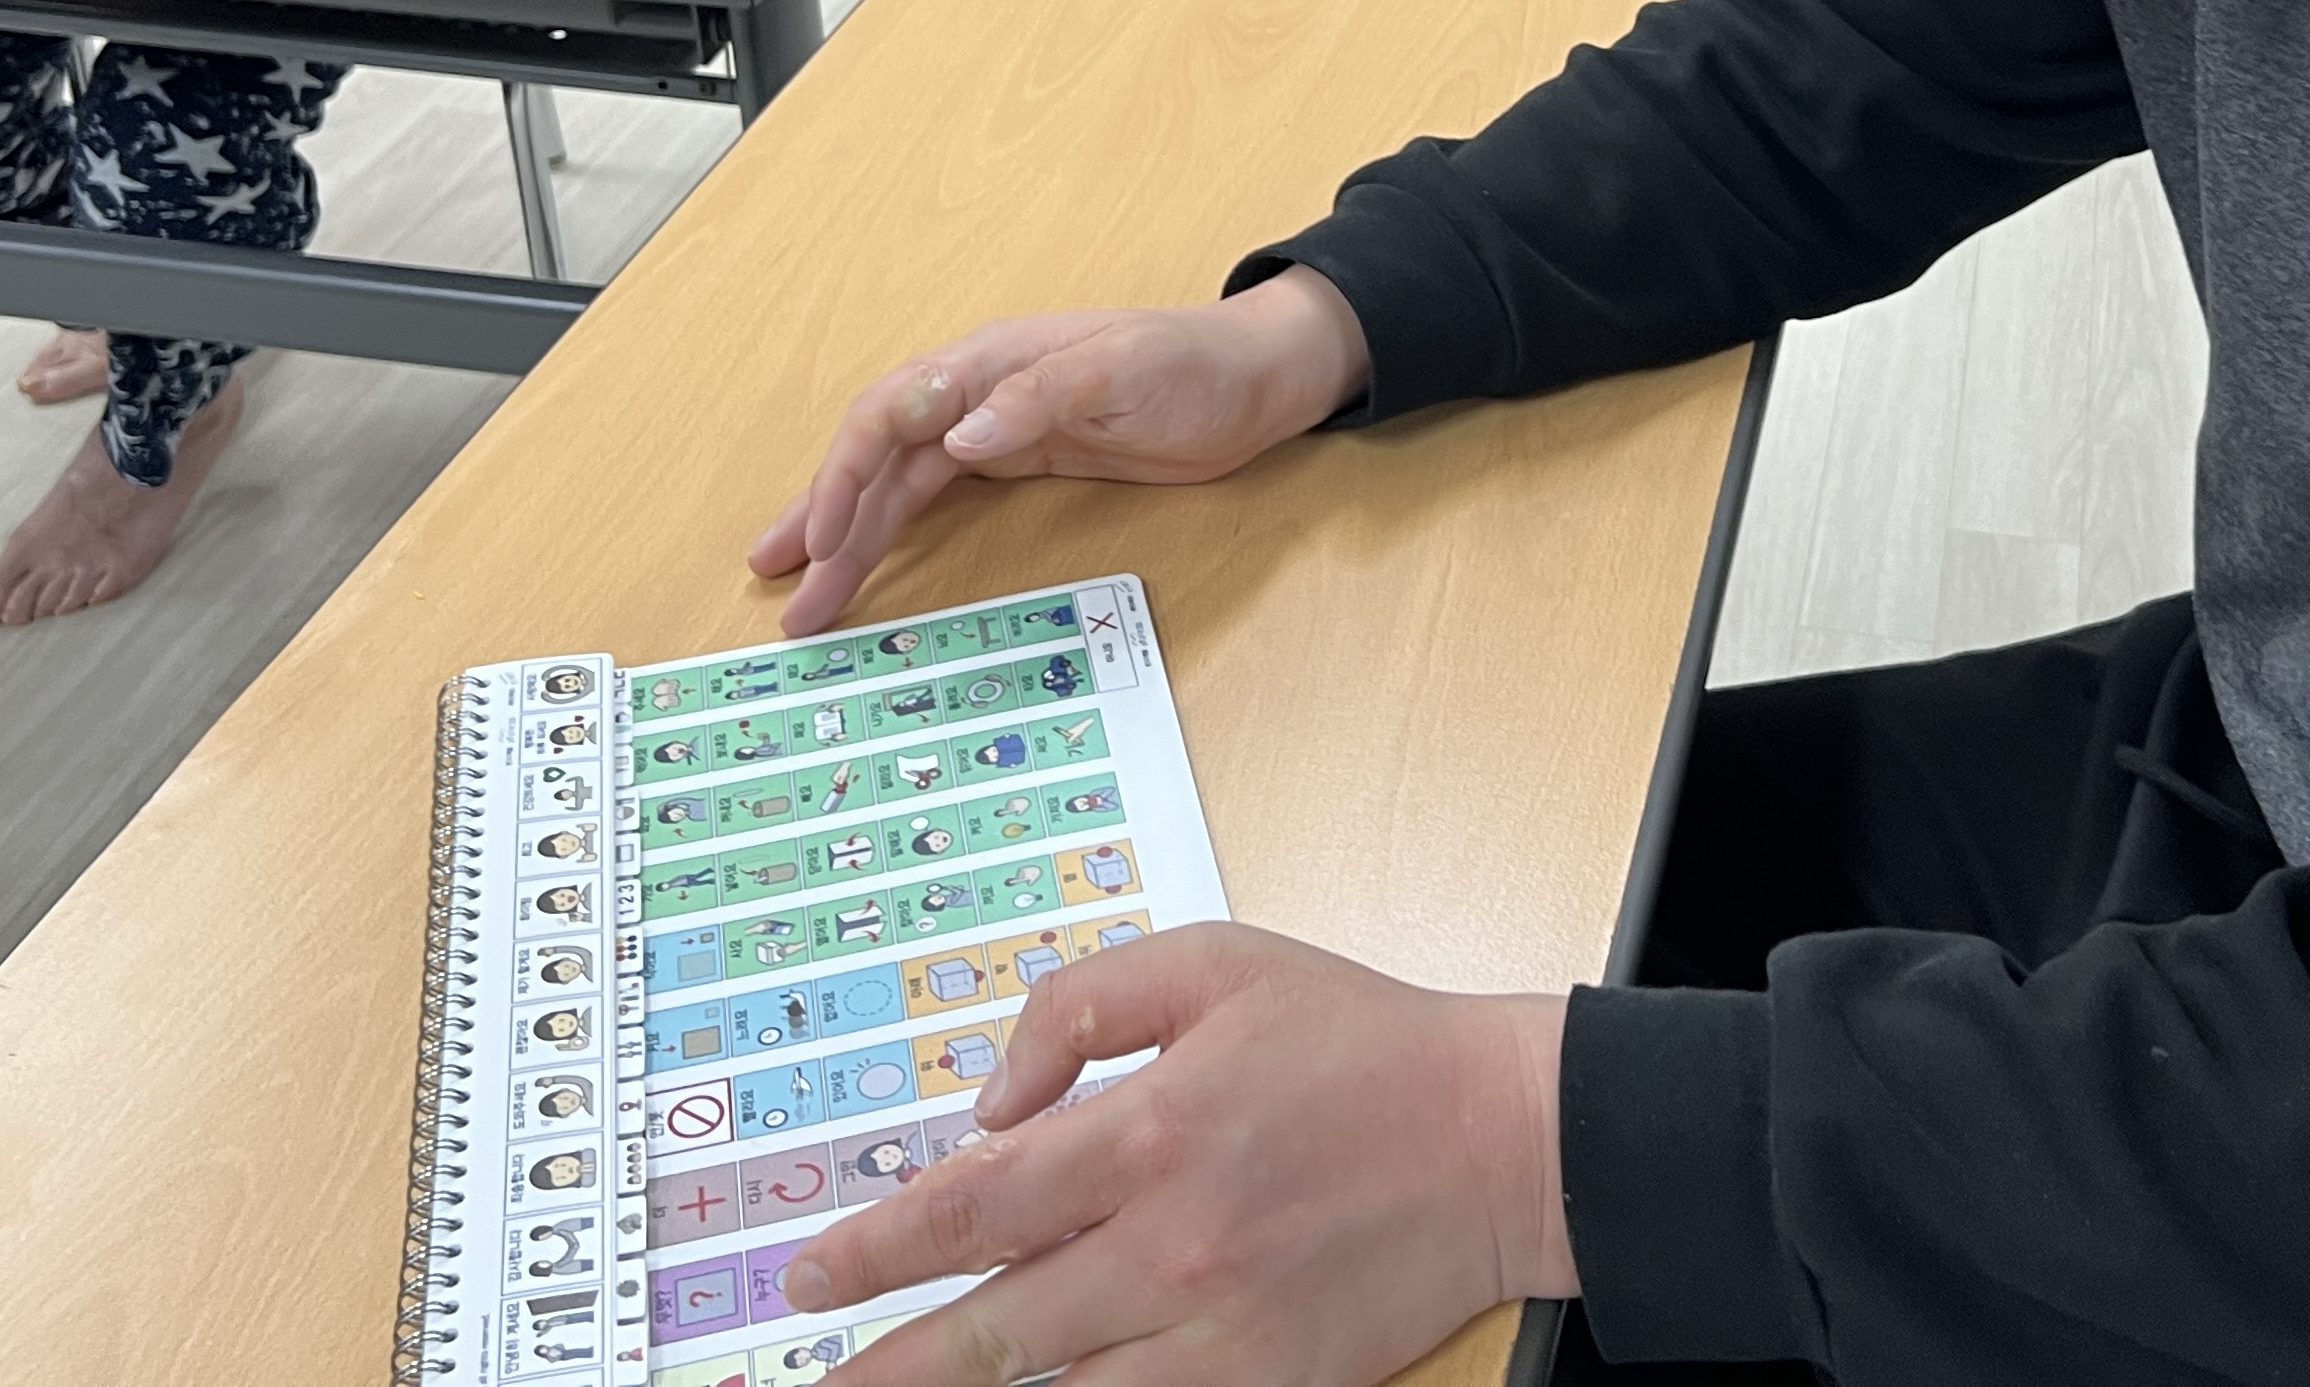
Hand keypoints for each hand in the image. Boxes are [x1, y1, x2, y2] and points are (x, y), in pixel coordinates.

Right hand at [749, 270, 1369, 633]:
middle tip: (785, 587)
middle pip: (876, 452)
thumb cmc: (1194, 365)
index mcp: (992, 361)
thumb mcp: (1125, 370)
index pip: (891, 413)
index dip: (846, 474)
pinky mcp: (1016, 456)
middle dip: (823, 516)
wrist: (1252, 379)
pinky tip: (860, 557)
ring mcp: (994, 425)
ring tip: (803, 595)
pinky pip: (933, 492)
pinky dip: (890, 526)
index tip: (821, 537)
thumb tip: (960, 435)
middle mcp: (978, 390)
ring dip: (847, 532)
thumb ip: (1040, 397)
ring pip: (896, 480)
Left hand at [791, 922, 1574, 1386]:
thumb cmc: (1361, 1043)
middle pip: (990, 1326)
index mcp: (1149, 1130)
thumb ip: (1083, 1010)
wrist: (1500, 1139)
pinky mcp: (1266, 1380)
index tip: (809, 1274)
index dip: (878, 1246)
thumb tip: (991, 1101)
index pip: (974, 1205)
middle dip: (886, 1360)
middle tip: (811, 1378)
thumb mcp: (1214, 962)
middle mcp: (1168, 1242)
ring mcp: (1216, 1326)